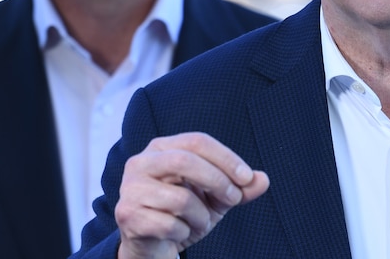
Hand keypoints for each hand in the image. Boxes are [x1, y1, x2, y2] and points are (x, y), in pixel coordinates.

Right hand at [114, 132, 269, 258]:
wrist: (152, 248)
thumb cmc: (182, 215)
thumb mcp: (216, 199)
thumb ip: (239, 188)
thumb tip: (262, 180)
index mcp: (161, 148)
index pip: (197, 141)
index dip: (226, 157)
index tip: (247, 177)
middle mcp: (140, 163)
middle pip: (185, 161)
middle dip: (218, 180)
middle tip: (233, 199)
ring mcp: (130, 189)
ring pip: (180, 198)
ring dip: (201, 216)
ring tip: (198, 222)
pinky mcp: (127, 215)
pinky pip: (169, 224)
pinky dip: (184, 233)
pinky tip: (179, 234)